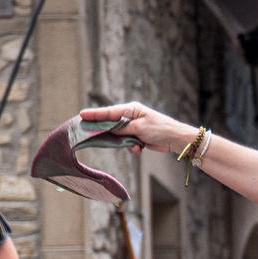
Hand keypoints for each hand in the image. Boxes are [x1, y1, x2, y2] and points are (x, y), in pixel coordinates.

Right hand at [79, 102, 197, 154]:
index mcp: (131, 109)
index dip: (95, 114)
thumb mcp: (139, 128)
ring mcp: (133, 127)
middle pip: (111, 123)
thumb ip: (123, 129)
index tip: (82, 115)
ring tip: (134, 144)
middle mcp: (131, 116)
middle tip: (88, 132)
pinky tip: (140, 149)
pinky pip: (127, 143)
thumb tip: (110, 129)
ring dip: (124, 142)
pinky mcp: (137, 136)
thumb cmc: (160, 129)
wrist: (175, 139)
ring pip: (119, 135)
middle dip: (104, 129)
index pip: (109, 112)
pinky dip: (132, 147)